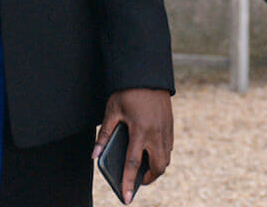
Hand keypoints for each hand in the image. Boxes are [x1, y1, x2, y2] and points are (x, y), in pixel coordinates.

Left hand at [96, 87, 174, 202]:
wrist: (148, 72)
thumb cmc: (127, 91)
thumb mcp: (112, 111)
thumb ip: (105, 135)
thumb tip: (95, 155)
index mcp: (139, 130)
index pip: (133, 164)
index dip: (128, 183)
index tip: (126, 198)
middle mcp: (156, 132)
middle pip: (157, 166)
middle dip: (149, 178)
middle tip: (138, 181)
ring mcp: (166, 129)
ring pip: (166, 158)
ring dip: (157, 167)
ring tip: (144, 168)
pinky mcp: (170, 124)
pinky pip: (169, 146)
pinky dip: (161, 154)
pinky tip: (151, 151)